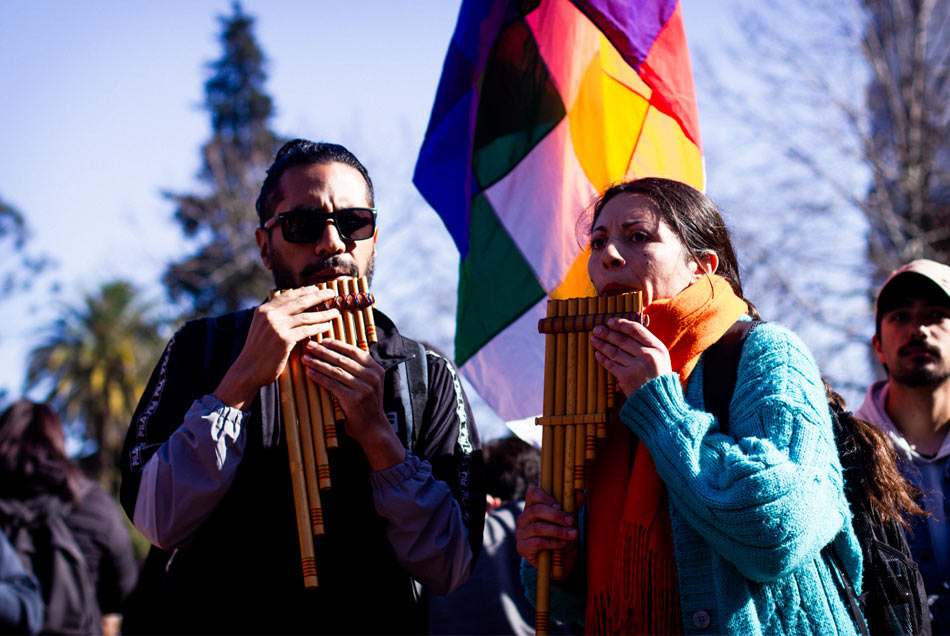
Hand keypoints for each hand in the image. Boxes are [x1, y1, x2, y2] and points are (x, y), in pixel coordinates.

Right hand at [214, 286, 338, 409]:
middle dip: (318, 296)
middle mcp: (269, 315)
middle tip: (331, 294)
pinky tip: (327, 326)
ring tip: (335, 312)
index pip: (288, 295)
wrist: (247, 370)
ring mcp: (276, 326)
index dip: (304, 291)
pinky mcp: (284, 339)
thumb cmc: (257, 351)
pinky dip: (319, 327)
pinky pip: (307, 330)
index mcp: (263, 310)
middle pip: (300, 302)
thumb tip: (292, 308)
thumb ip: (274, 317)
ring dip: (323, 313)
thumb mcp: (261, 328)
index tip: (317, 289)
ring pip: (306, 316)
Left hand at [302, 338, 404, 470]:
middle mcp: (372, 376)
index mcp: (376, 369)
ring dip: (318, 363)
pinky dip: (319, 377)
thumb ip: (359, 369)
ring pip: (335, 370)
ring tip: (305, 358)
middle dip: (323, 351)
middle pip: (342, 359)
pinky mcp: (353, 399)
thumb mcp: (369, 383)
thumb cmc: (366, 404)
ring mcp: (364, 388)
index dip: (337, 344)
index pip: (354, 351)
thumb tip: (337, 352)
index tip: (323, 341)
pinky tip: (310, 372)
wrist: (373, 428)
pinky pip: (332, 384)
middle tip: (309, 346)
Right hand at [516, 486, 579, 569]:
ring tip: (572, 535)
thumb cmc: (562, 536)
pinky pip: (537, 543)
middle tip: (571, 521)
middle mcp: (523, 518)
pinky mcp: (522, 548)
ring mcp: (521, 533)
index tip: (561, 505)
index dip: (546, 497)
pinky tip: (562, 544)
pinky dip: (552, 543)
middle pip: (536, 510)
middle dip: (556, 516)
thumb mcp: (568, 520)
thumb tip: (579, 493)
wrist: (560, 562)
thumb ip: (572, 506)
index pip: (532, 493)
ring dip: (558, 531)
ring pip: (538, 528)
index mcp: (533, 506)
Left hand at [589, 318, 671, 395]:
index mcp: (658, 347)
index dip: (621, 324)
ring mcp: (637, 367)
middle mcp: (648, 355)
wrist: (660, 402)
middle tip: (597, 329)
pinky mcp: (627, 378)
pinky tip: (597, 354)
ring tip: (594, 339)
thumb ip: (646, 345)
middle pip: (622, 340)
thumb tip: (626, 330)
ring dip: (602, 344)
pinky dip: (603, 359)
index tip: (610, 322)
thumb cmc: (659, 378)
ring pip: (614, 351)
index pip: (636, 330)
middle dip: (607, 333)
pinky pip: (611, 365)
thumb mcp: (660, 358)